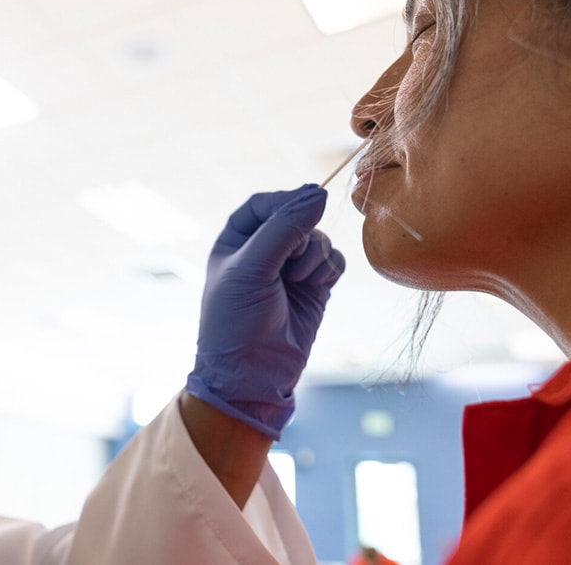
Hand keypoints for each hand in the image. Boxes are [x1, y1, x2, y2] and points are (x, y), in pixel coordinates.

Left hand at [185, 185, 344, 439]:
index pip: (263, 204)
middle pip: (296, 218)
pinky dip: (330, 269)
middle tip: (292, 261)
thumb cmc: (236, 322)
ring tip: (299, 281)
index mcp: (236, 241)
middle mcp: (264, 252)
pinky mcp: (315, 289)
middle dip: (302, 235)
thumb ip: (284, 227)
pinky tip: (317, 286)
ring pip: (319, 239)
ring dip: (315, 255)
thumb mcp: (252, 268)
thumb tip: (319, 192)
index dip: (283, 203)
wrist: (251, 377)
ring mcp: (291, 270)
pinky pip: (334, 261)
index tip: (299, 210)